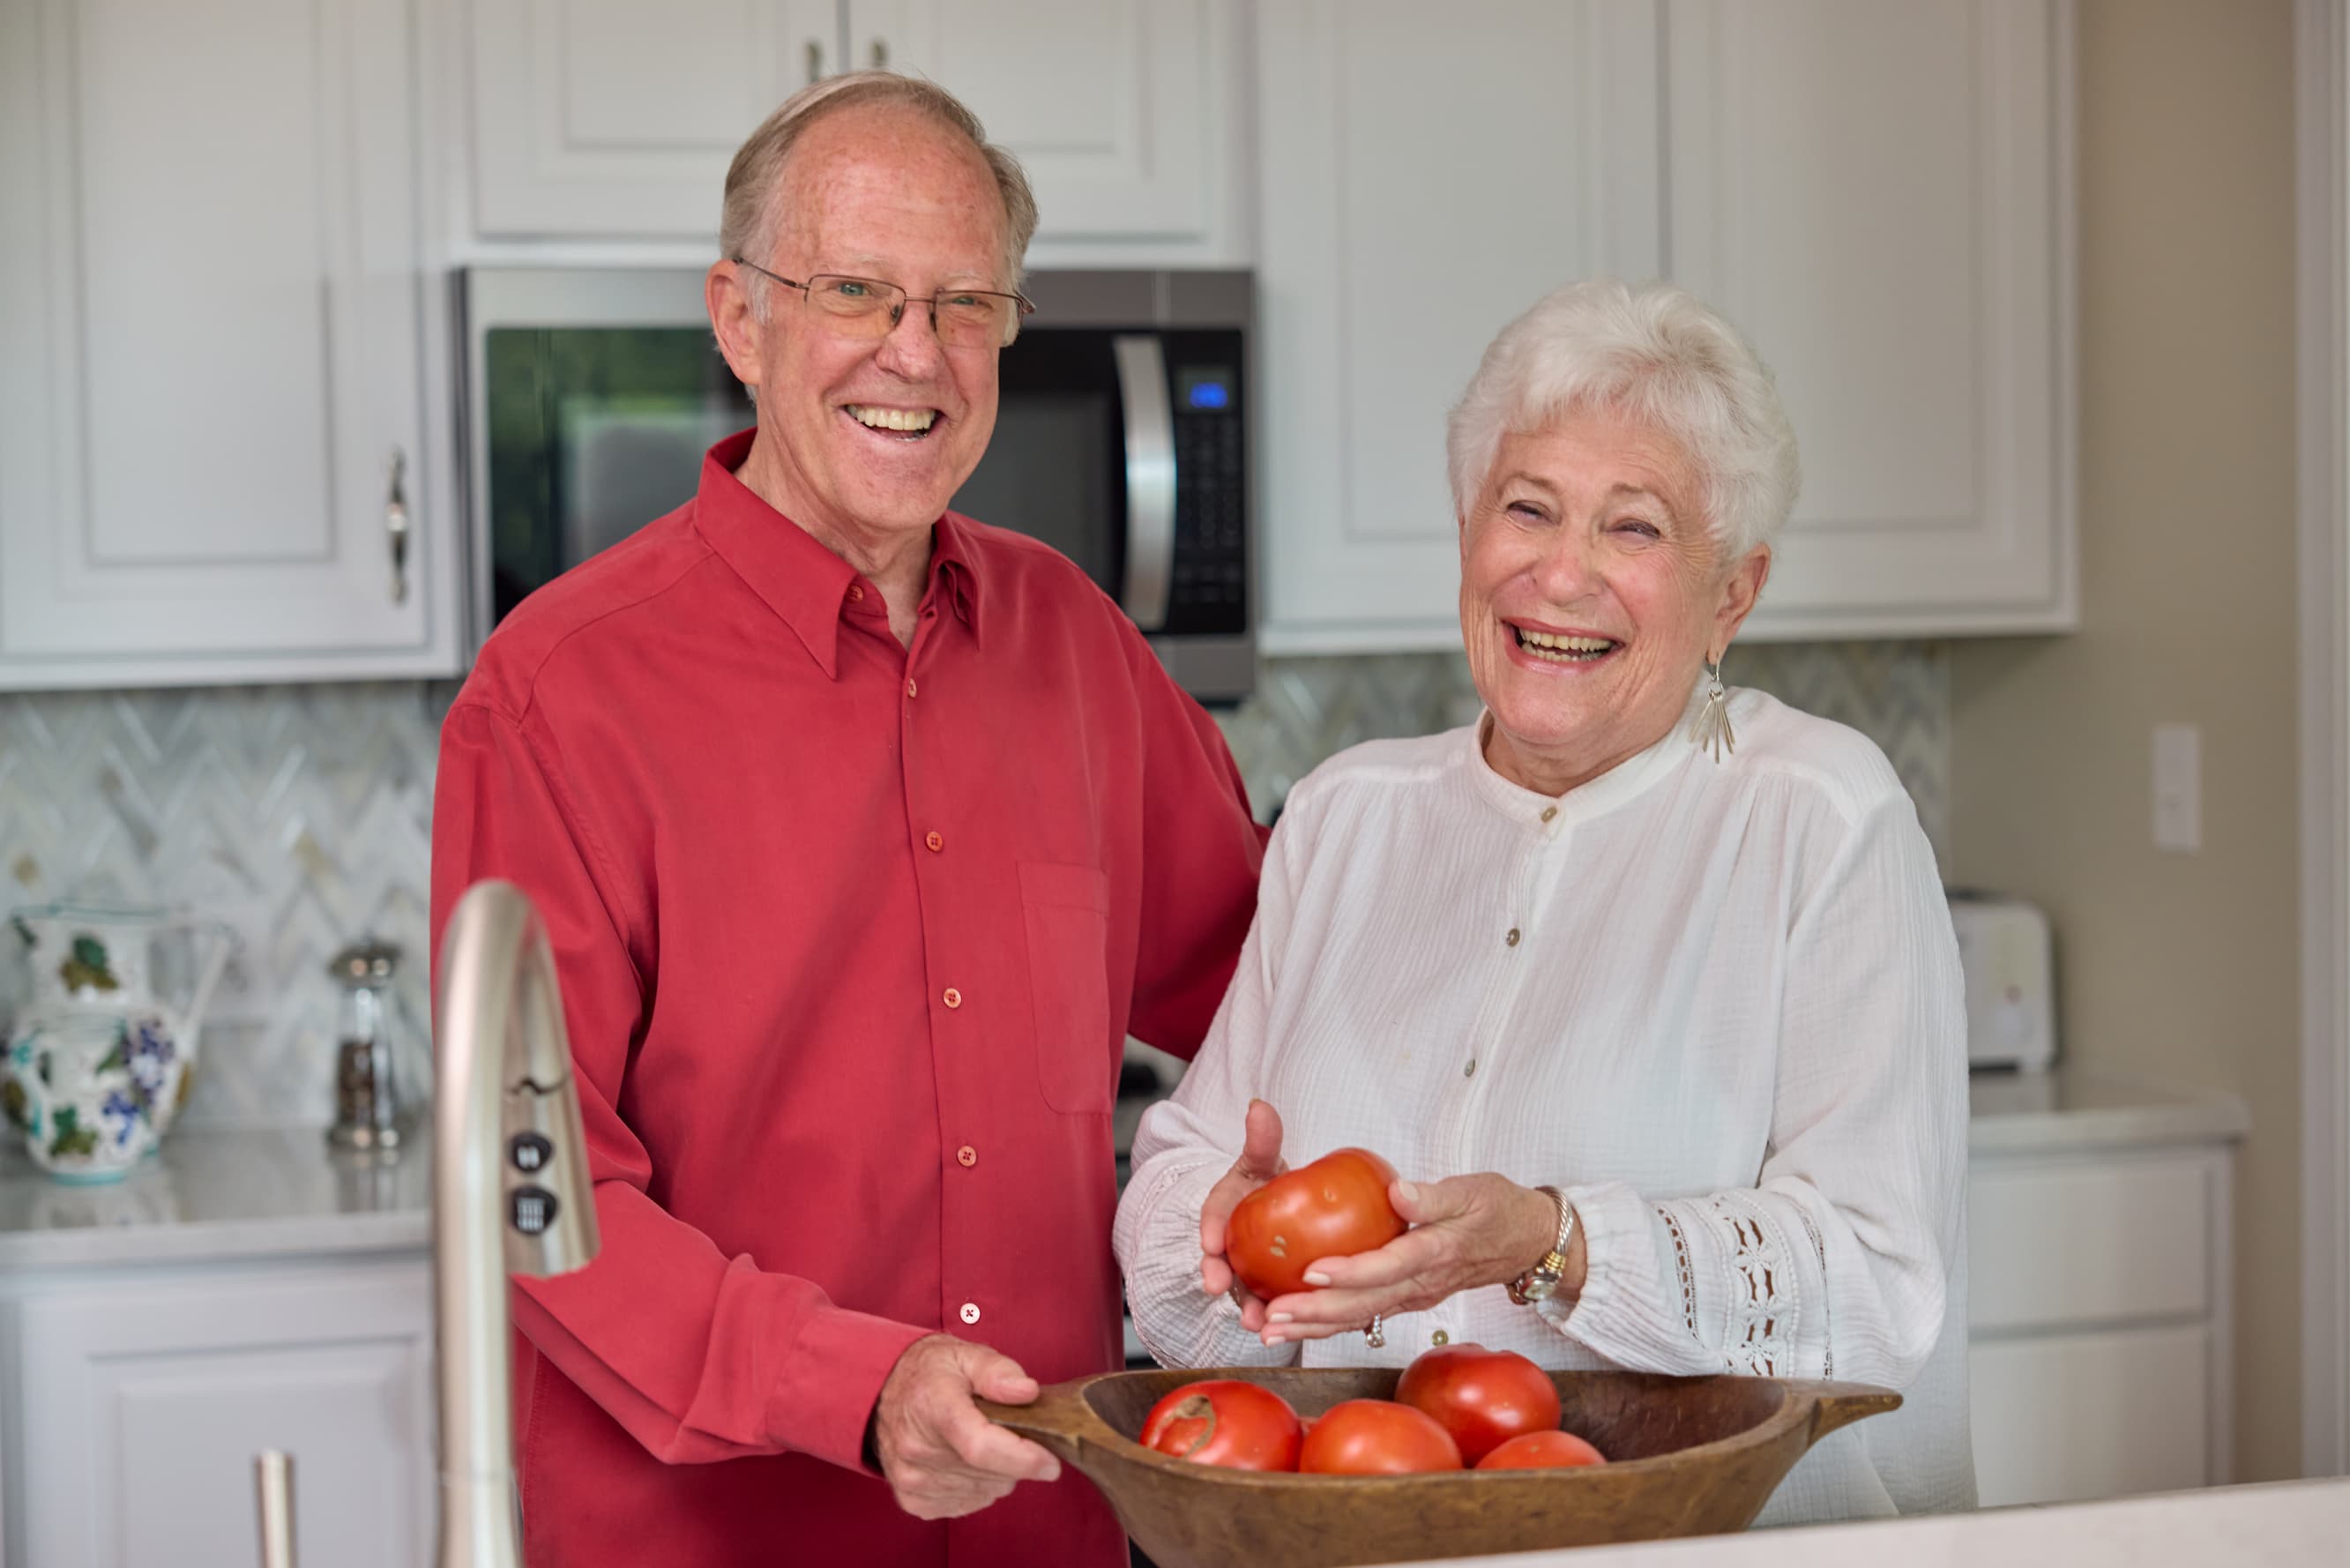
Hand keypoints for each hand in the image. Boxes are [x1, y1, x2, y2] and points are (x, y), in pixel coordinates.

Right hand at [870, 1334, 1061, 1519]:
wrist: (880, 1391)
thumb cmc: (929, 1373)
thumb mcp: (966, 1355)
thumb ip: (998, 1372)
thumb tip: (1027, 1392)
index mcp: (933, 1406)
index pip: (981, 1446)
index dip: (1023, 1458)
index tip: (1051, 1462)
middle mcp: (917, 1448)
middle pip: (990, 1472)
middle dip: (1014, 1457)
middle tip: (1009, 1430)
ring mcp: (912, 1477)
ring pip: (985, 1492)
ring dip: (997, 1473)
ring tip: (984, 1441)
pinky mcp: (912, 1499)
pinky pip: (967, 1504)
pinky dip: (978, 1487)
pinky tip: (967, 1461)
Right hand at [1198, 1098, 1285, 1333]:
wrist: (1288, 1211)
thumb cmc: (1270, 1183)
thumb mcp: (1265, 1160)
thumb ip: (1263, 1139)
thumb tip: (1259, 1106)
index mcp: (1225, 1209)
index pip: (1213, 1214)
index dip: (1210, 1228)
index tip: (1210, 1241)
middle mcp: (1230, 1244)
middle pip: (1219, 1260)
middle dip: (1217, 1275)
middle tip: (1217, 1285)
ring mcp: (1247, 1271)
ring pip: (1242, 1291)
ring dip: (1246, 1308)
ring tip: (1255, 1321)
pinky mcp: (1267, 1292)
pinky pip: (1268, 1306)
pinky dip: (1274, 1319)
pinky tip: (1283, 1332)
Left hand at [1259, 1174, 1571, 1342]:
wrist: (1527, 1243)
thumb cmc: (1500, 1208)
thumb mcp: (1474, 1190)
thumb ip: (1434, 1195)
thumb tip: (1397, 1192)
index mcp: (1437, 1252)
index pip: (1389, 1266)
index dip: (1350, 1272)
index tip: (1312, 1270)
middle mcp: (1423, 1283)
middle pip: (1365, 1304)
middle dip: (1316, 1313)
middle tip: (1271, 1316)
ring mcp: (1415, 1296)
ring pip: (1361, 1317)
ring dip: (1314, 1326)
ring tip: (1270, 1329)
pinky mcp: (1408, 1297)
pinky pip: (1366, 1315)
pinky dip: (1330, 1323)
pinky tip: (1298, 1324)